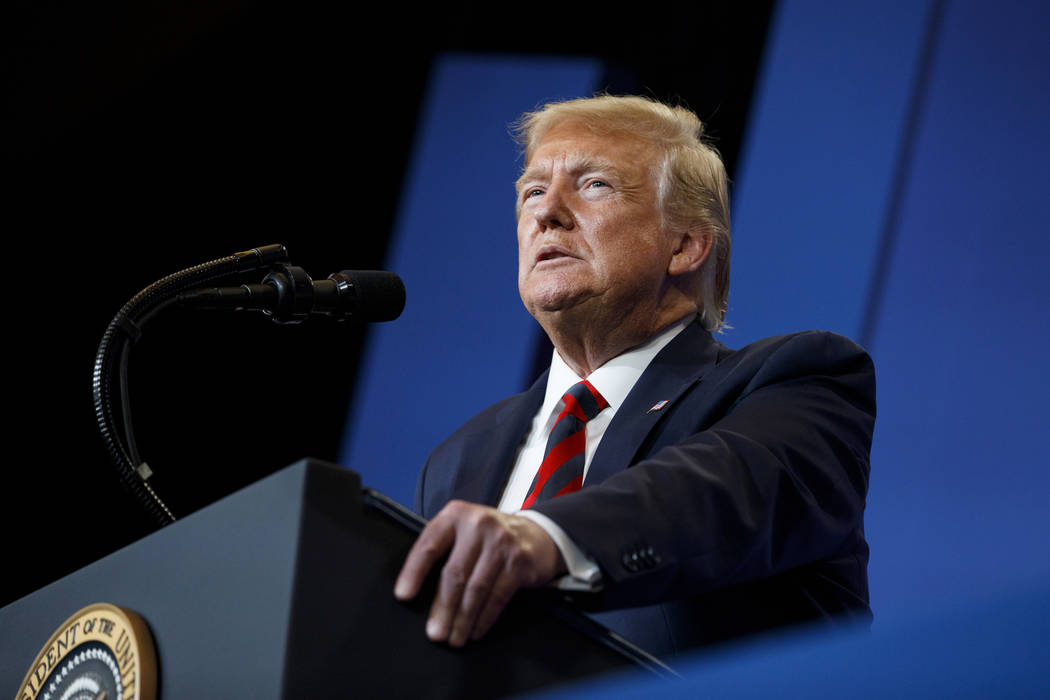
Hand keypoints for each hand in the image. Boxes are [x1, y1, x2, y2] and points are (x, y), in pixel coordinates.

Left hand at [394, 500, 566, 646]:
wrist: (536, 534)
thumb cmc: (489, 538)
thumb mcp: (464, 531)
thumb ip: (443, 550)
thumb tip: (414, 591)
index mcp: (456, 515)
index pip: (429, 545)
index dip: (413, 572)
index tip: (403, 596)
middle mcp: (478, 525)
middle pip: (454, 573)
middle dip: (442, 608)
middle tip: (435, 633)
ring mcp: (502, 542)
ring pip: (476, 589)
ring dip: (462, 619)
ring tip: (454, 638)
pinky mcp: (519, 561)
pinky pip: (497, 596)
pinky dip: (484, 618)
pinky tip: (475, 631)